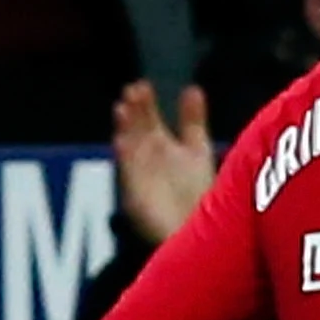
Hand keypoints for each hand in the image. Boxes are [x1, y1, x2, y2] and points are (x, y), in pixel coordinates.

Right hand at [111, 80, 213, 245]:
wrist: (198, 234)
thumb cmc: (199, 195)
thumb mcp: (197, 150)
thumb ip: (192, 121)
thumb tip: (192, 88)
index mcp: (161, 146)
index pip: (148, 119)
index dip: (145, 104)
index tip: (142, 85)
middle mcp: (146, 159)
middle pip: (137, 130)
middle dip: (134, 112)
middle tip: (132, 90)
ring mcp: (140, 177)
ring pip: (129, 147)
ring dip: (125, 130)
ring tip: (122, 108)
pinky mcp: (135, 196)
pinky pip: (128, 175)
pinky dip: (124, 158)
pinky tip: (121, 141)